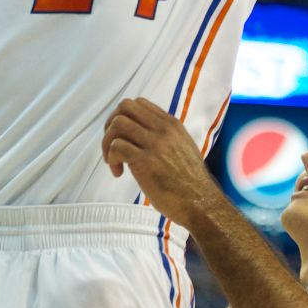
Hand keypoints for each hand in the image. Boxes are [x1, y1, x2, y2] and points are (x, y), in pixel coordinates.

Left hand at [102, 96, 219, 229]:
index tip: (122, 136)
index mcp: (171, 124)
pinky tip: (118, 172)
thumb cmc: (189, 182)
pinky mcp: (146, 162)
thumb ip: (165, 137)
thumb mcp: (183, 147)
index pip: (139, 103)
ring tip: (113, 161)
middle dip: (110, 125)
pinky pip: (117, 147)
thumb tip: (142, 132)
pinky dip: (112, 159)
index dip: (123, 117)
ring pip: (117, 124)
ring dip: (108, 142)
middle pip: (125, 107)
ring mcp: (155, 144)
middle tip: (111, 145)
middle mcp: (163, 129)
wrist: (200, 203)